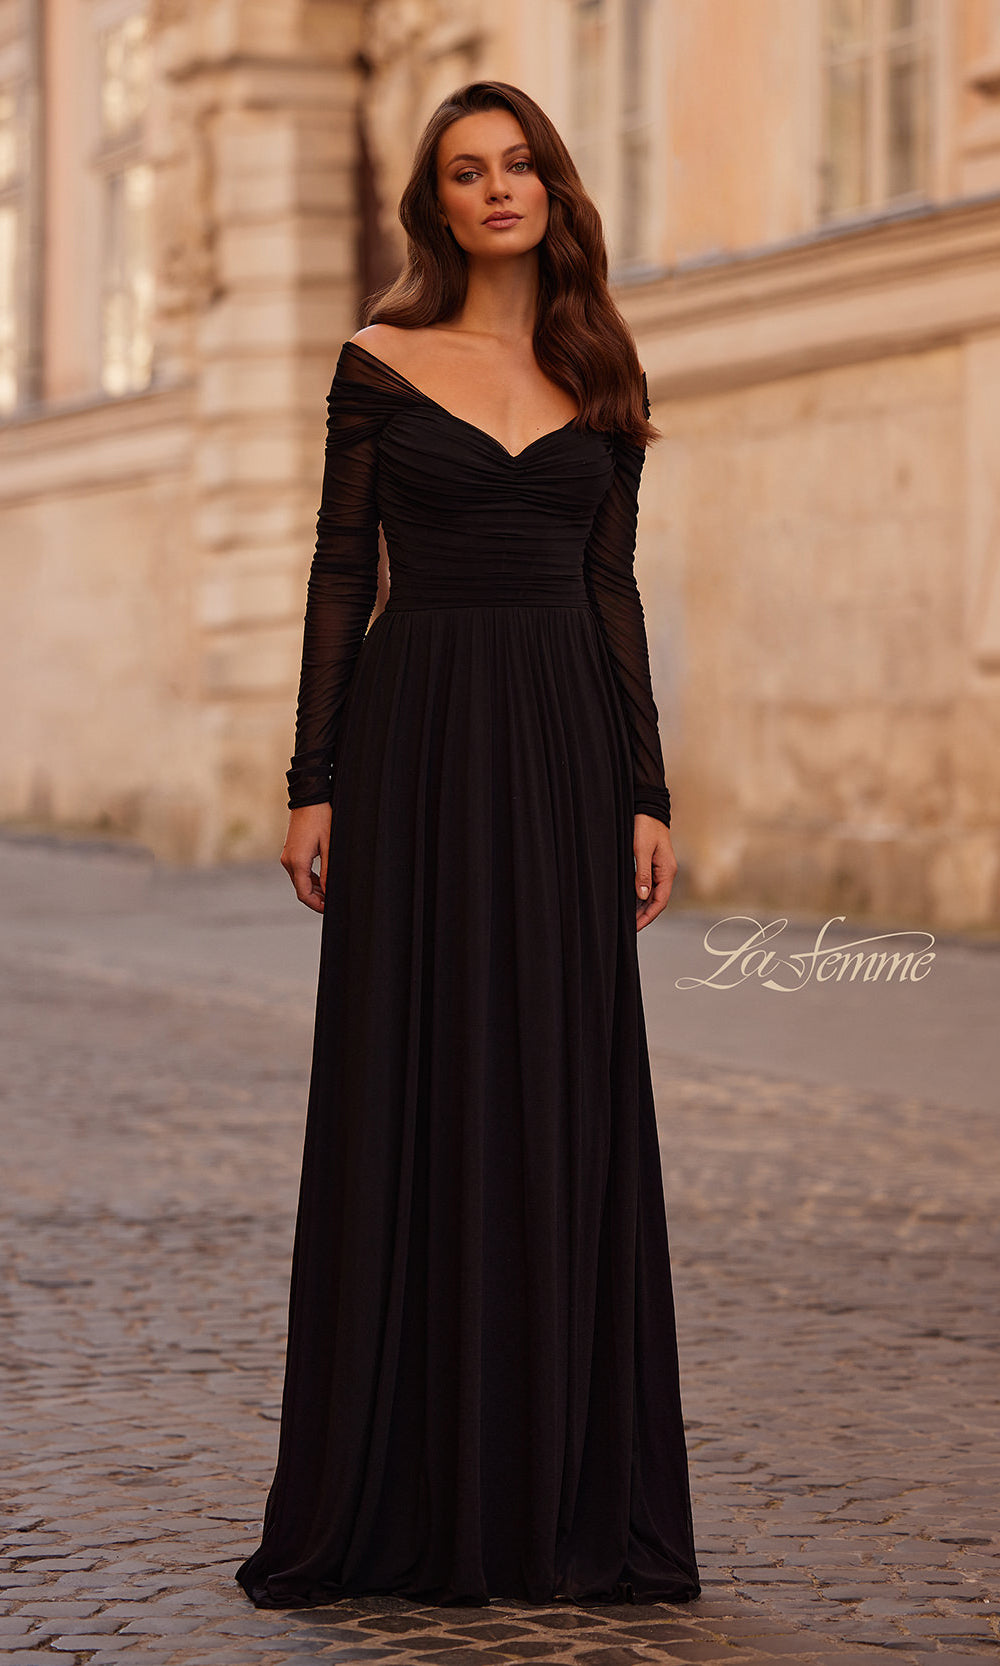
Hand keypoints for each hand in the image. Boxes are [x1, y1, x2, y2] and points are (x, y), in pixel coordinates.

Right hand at [281, 803, 331, 912]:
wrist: (309, 798)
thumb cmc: (321, 818)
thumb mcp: (329, 846)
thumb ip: (328, 871)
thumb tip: (329, 891)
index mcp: (298, 862)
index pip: (304, 893)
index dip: (316, 905)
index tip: (329, 909)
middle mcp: (288, 861)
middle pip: (300, 890)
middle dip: (315, 899)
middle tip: (332, 903)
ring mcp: (287, 857)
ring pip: (299, 882)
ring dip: (313, 890)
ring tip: (329, 894)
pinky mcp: (290, 852)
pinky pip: (298, 872)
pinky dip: (309, 880)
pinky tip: (322, 882)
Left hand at [633, 813, 676, 931]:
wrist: (647, 808)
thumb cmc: (645, 826)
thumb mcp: (641, 850)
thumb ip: (642, 874)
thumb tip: (643, 896)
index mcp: (667, 870)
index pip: (661, 901)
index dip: (648, 916)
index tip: (636, 927)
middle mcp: (666, 872)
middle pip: (658, 901)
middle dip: (645, 915)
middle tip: (630, 927)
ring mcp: (661, 869)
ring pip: (653, 894)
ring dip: (642, 907)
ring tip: (629, 918)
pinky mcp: (654, 864)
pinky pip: (649, 886)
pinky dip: (641, 896)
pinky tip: (631, 902)